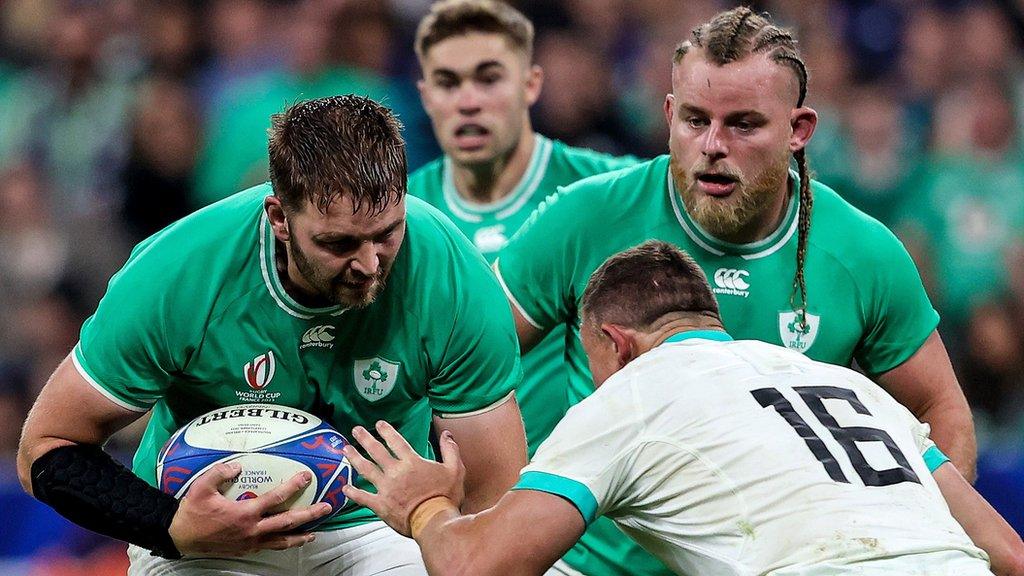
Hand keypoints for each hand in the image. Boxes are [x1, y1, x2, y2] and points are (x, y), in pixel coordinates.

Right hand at [168, 462, 332, 556]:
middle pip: (287, 522)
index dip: (293, 487)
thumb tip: (238, 466)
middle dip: (309, 514)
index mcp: (244, 513)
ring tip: (316, 531)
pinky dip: (284, 544)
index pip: (275, 499)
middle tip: (326, 508)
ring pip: (281, 540)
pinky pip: (270, 547)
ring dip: (301, 535)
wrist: (180, 537)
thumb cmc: (192, 512)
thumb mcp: (202, 487)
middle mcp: (252, 530)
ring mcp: (250, 542)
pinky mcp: (246, 550)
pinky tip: (291, 541)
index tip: (306, 477)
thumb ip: (221, 473)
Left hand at [342, 421, 464, 536]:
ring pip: (365, 469)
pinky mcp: (380, 505)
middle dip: (364, 438)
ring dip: (354, 458)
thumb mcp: (455, 470)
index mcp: (412, 462)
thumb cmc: (446, 496)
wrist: (434, 521)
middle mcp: (395, 472)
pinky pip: (363, 497)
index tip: (379, 424)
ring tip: (345, 449)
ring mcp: (385, 488)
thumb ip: (450, 450)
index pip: (396, 441)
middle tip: (356, 430)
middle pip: (376, 451)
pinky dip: (353, 492)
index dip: (386, 431)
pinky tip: (345, 488)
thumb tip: (446, 435)